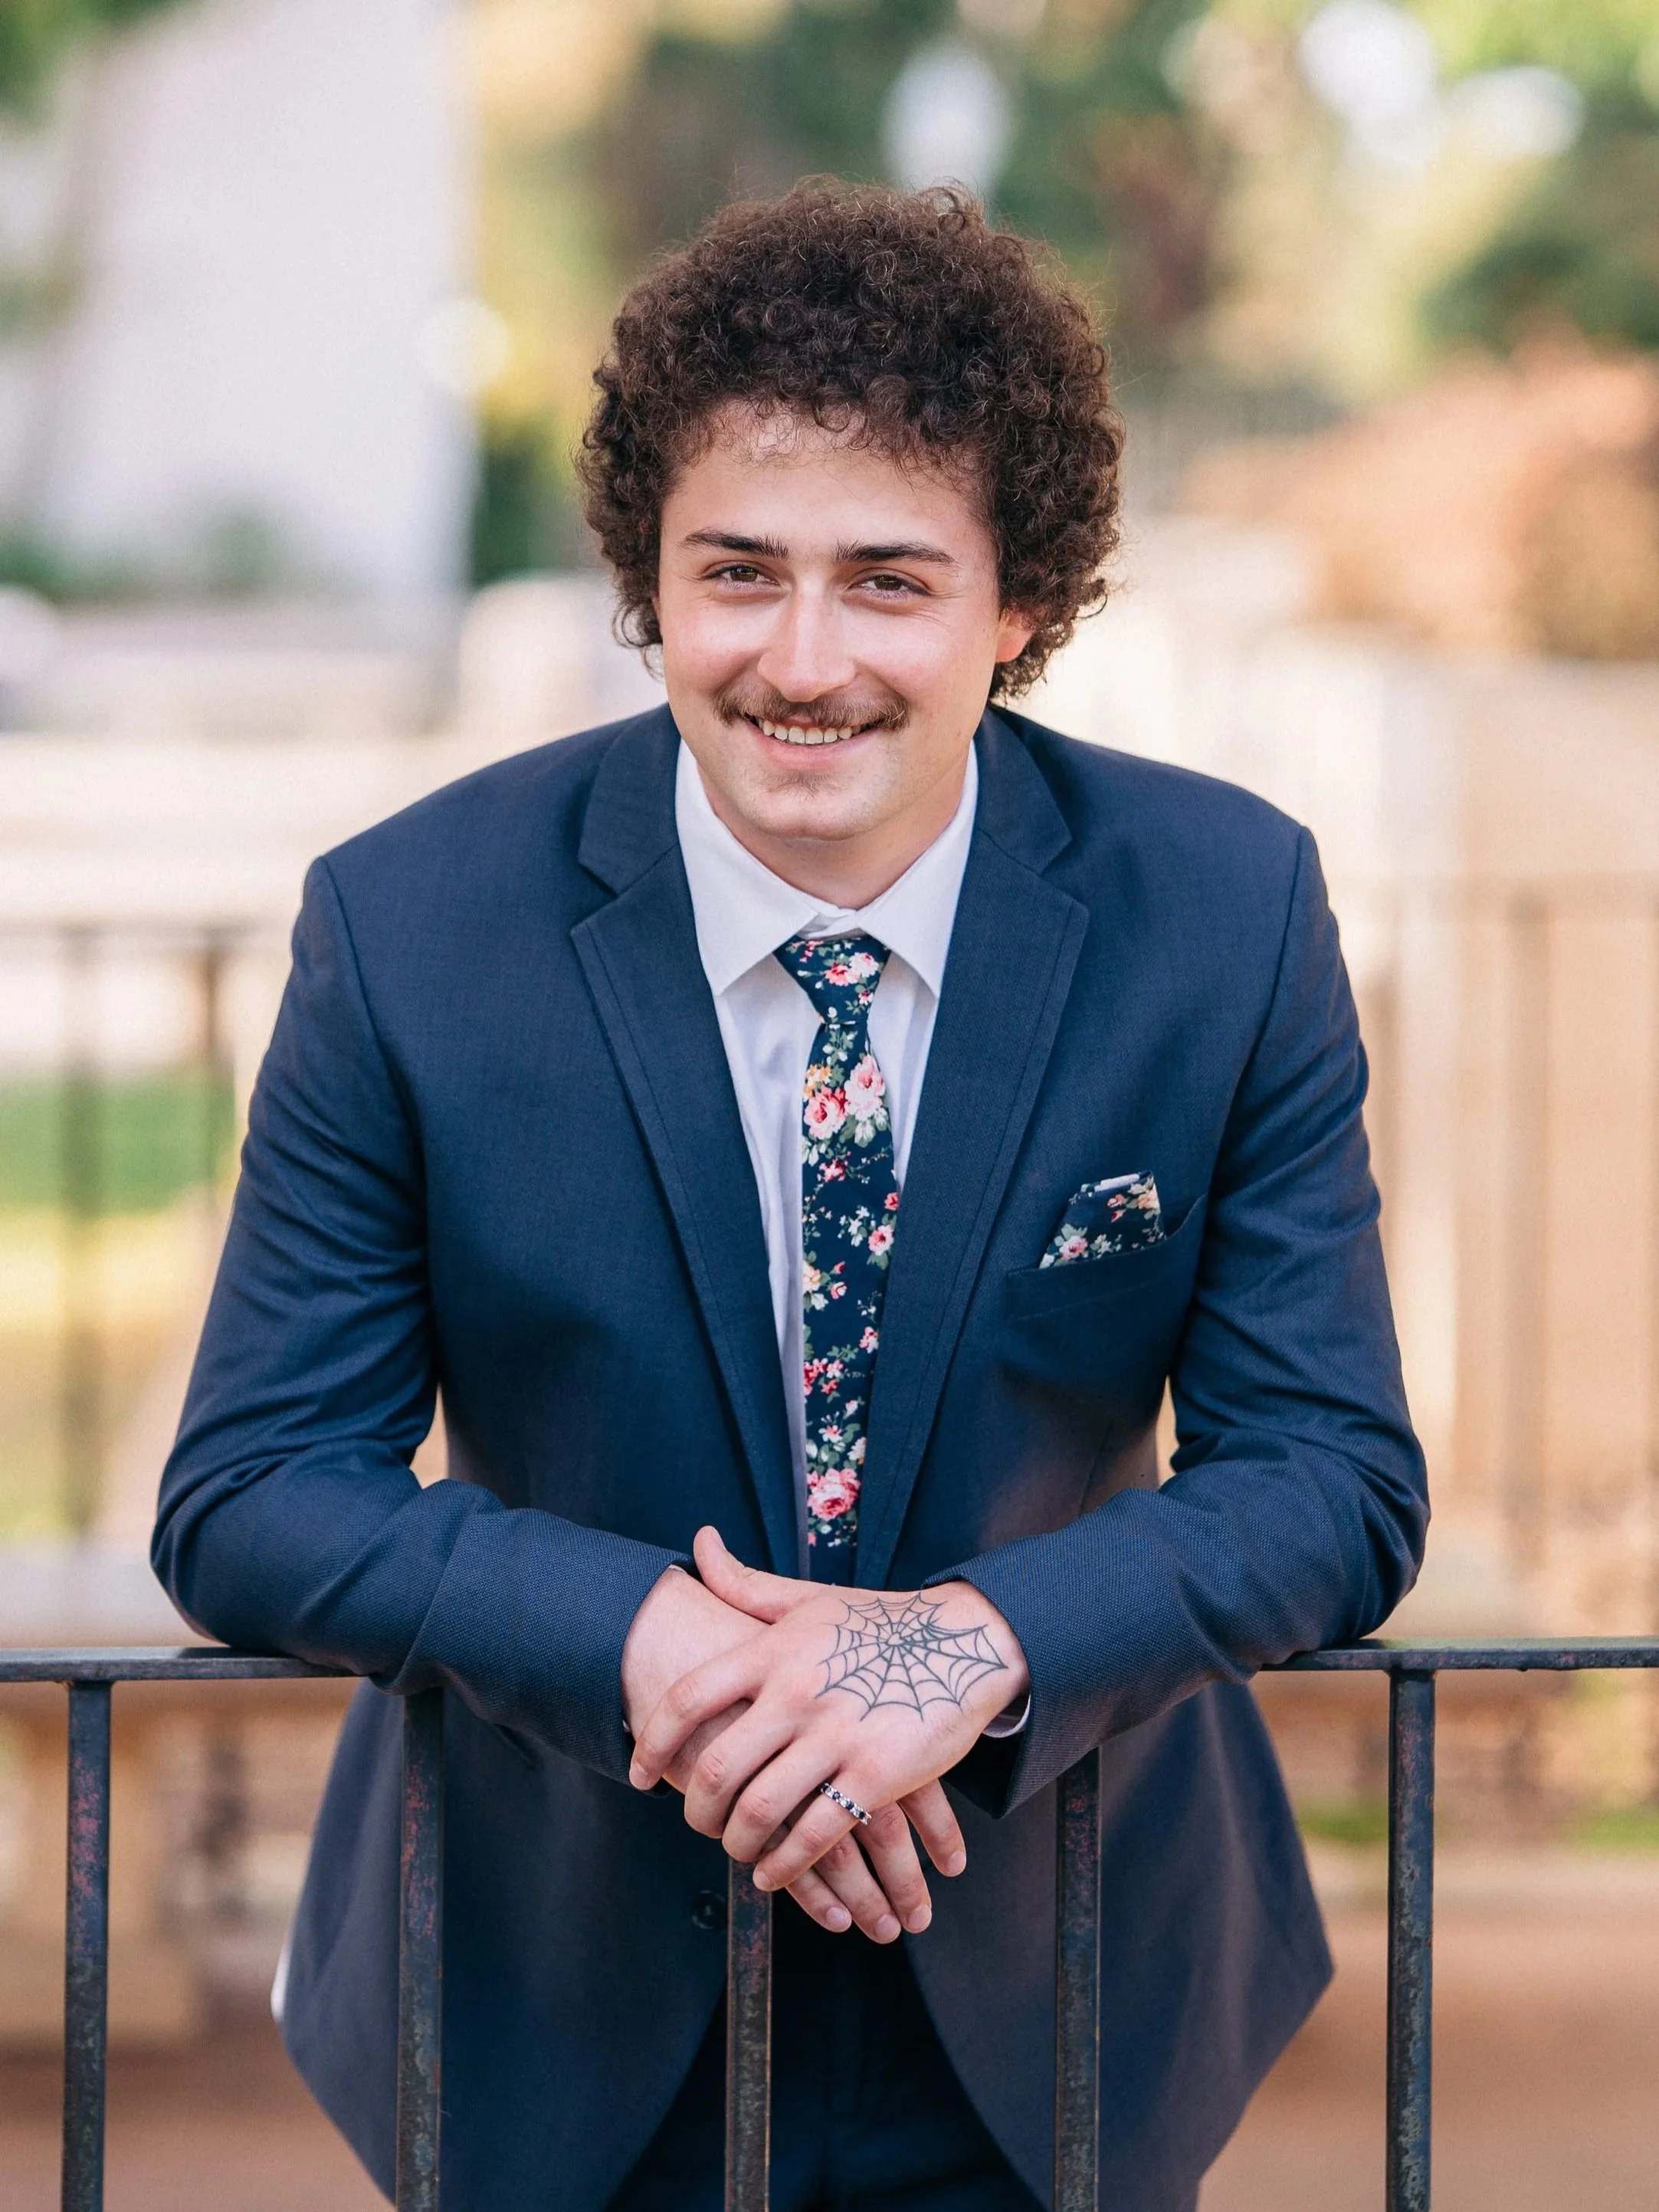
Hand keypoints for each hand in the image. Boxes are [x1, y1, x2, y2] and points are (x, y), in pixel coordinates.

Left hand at [620, 1564, 941, 1941]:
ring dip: (738, 1845)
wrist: (965, 1641)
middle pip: (717, 1767)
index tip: (641, 1774)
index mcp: (772, 1651)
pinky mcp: (876, 1773)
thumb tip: (699, 1542)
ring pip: (761, 1810)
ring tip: (738, 1851)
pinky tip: (775, 1872)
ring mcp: (836, 1734)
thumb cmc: (877, 1621)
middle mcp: (796, 1692)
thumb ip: (744, 1582)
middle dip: (697, 1811)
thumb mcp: (807, 1598)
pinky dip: (786, 1864)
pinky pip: (815, 1834)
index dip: (653, 1741)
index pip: (688, 1697)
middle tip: (698, 1823)